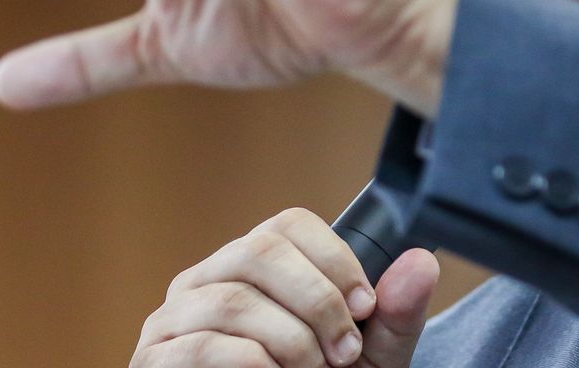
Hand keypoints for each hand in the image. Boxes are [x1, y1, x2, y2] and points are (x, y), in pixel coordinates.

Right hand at [131, 208, 439, 367]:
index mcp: (255, 263)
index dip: (335, 261)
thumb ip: (395, 312)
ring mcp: (175, 315)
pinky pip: (204, 346)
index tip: (367, 308)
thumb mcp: (368, 354)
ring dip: (290, 342)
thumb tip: (422, 262)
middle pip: (259, 251)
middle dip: (317, 302)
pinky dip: (253, 365)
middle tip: (344, 352)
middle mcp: (208, 277)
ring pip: (235, 301)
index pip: (289, 225)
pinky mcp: (156, 357)